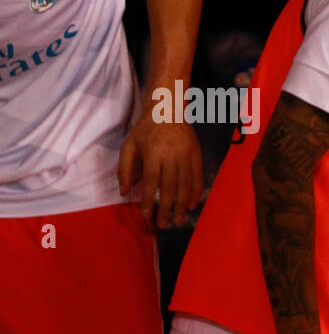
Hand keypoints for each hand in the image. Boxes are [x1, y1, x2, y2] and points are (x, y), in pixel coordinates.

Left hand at [117, 111, 202, 230]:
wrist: (169, 108)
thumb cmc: (146, 128)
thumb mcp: (129, 145)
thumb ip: (124, 169)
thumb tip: (124, 193)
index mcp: (153, 153)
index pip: (151, 182)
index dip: (149, 201)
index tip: (147, 216)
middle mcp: (172, 156)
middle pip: (170, 187)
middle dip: (167, 208)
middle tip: (164, 225)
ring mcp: (187, 155)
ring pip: (185, 185)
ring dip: (182, 205)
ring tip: (178, 220)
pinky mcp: (197, 155)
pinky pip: (198, 177)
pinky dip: (196, 192)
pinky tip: (192, 204)